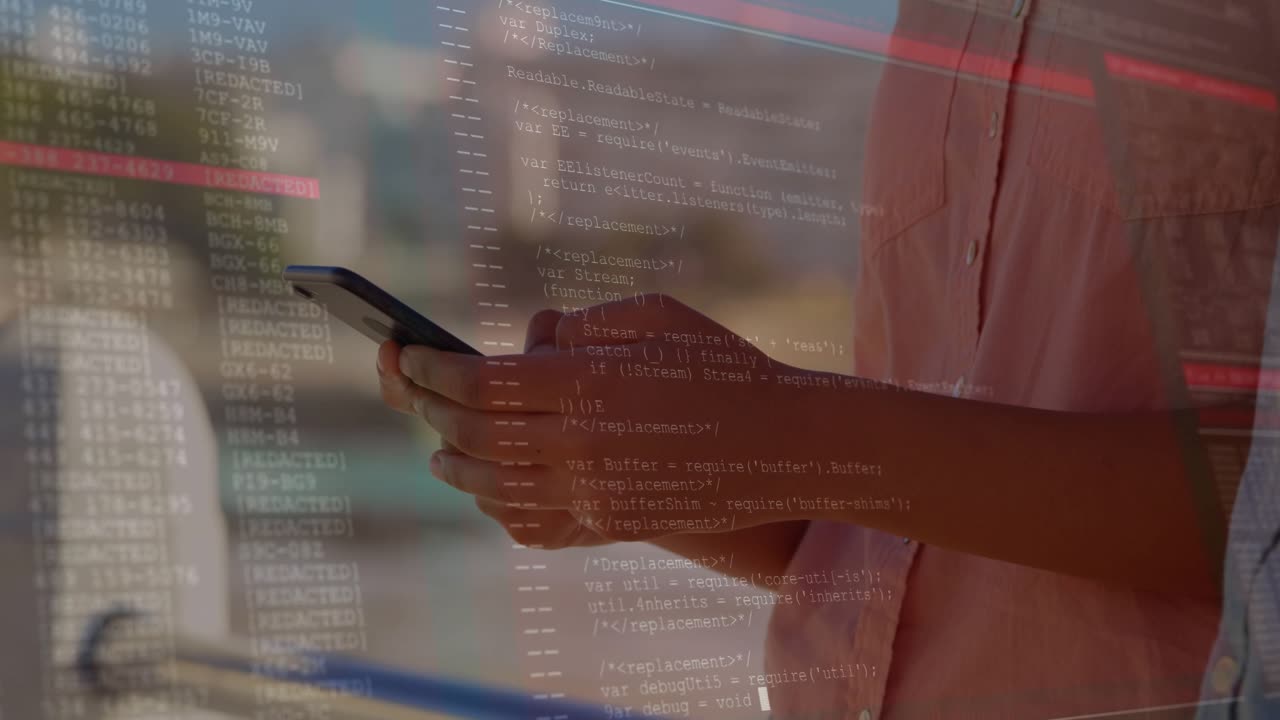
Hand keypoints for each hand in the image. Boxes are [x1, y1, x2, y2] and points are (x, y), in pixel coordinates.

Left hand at [378, 294, 840, 544]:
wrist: (786, 443)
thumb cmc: (723, 364)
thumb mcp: (654, 315)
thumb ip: (580, 323)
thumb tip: (526, 341)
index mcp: (587, 381)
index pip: (479, 382)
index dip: (432, 369)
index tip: (409, 355)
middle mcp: (580, 442)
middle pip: (474, 434)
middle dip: (430, 409)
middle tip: (411, 392)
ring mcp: (594, 493)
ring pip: (492, 487)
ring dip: (453, 465)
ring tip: (437, 451)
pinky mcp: (612, 524)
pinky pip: (532, 521)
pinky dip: (496, 504)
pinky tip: (487, 490)